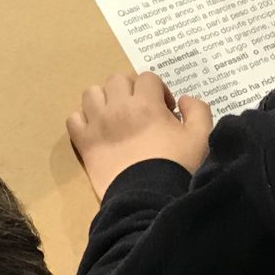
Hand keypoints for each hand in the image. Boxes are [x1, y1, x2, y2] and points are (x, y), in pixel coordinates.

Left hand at [68, 72, 212, 198]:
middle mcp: (118, 107)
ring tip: (115, 115)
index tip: (165, 109)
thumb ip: (197, 110)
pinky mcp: (84, 142)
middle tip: (140, 109)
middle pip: (116, 80)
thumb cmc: (176, 166)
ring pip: (91, 93)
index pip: (147, 78)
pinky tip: (96, 130)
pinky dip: (82, 120)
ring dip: (103, 99)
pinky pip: (73, 119)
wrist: (148, 197)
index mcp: (146, 103)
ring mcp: (97, 123)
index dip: (158, 90)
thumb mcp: (200, 137)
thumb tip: (184, 99)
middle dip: (130, 90)